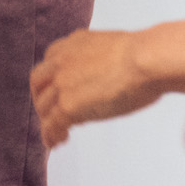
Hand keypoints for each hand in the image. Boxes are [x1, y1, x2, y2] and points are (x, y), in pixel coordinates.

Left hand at [32, 30, 165, 146]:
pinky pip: (52, 124)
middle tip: (51, 114)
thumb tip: (109, 75)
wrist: (146, 60)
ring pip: (43, 106)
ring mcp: (62, 83)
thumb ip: (101, 60)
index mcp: (74, 42)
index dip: (51, 79)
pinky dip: (51, 135)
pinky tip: (56, 142)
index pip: (51, 61)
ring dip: (46, 121)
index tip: (58, 91)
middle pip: (39, 83)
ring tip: (56, 135)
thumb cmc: (145, 56)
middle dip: (42, 99)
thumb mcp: (114, 48)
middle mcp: (61, 60)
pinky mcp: (68, 105)